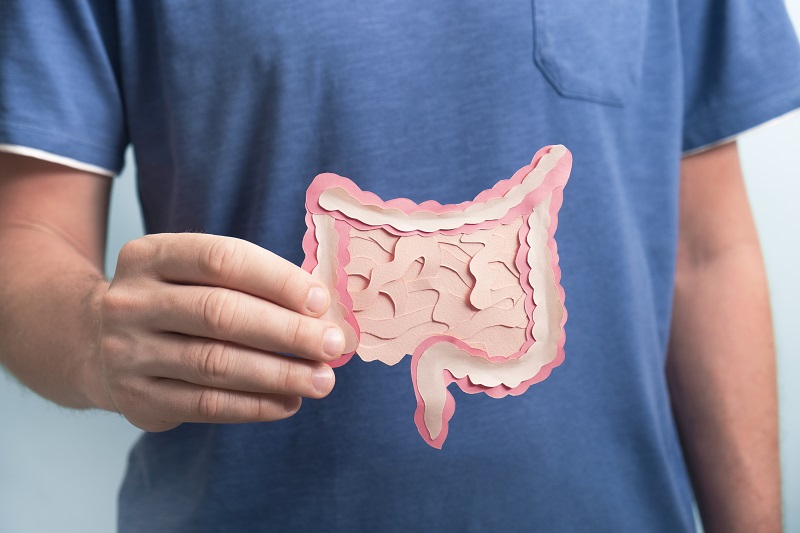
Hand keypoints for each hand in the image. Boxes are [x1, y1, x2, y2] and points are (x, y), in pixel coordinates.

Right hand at [91, 233, 343, 430]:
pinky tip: (288, 402)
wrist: (93, 341)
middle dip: (287, 331)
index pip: (222, 258)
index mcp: (152, 255)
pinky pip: (205, 405)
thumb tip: (321, 309)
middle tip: (332, 345)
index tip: (320, 301)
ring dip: (278, 374)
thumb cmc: (173, 300)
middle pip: (220, 313)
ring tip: (321, 380)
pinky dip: (254, 406)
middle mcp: (132, 300)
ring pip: (215, 363)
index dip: (277, 279)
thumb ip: (248, 282)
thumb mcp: (193, 274)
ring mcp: (127, 351)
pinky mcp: (135, 396)